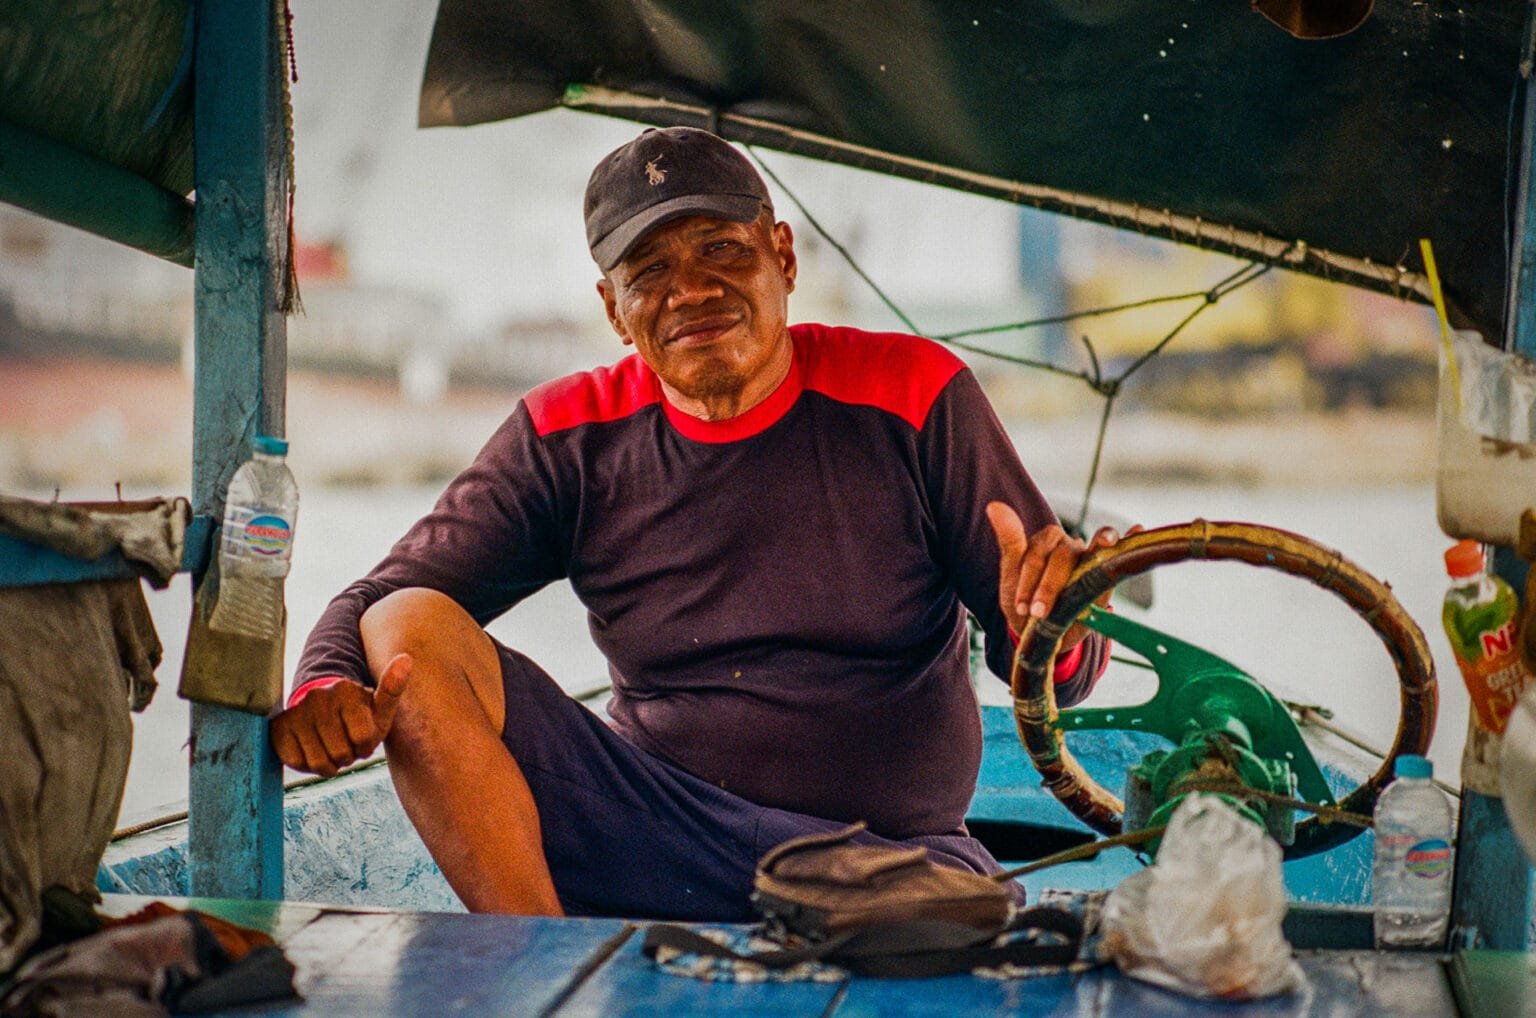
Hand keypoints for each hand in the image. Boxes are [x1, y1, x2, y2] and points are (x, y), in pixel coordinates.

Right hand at [270, 653, 411, 776]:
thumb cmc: (359, 714)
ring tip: (330, 747)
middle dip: (347, 756)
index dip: (365, 747)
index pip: (364, 739)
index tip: (363, 737)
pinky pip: (296, 762)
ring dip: (328, 764)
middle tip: (345, 743)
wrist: (323, 712)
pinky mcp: (279, 727)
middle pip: (341, 753)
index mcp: (346, 691)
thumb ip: (393, 687)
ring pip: (318, 762)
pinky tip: (312, 748)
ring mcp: (296, 712)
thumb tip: (406, 658)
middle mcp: (318, 697)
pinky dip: (306, 764)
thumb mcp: (381, 706)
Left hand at [985, 502, 1131, 649]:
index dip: (1028, 580)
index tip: (1021, 608)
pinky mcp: (1106, 576)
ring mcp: (1090, 559)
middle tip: (1038, 613)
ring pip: (1093, 550)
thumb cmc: (1025, 603)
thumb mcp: (1010, 577)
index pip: (1038, 553)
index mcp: (1046, 542)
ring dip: (1099, 548)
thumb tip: (993, 505)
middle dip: (1049, 586)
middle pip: (1063, 556)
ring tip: (1106, 543)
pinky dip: (1131, 539)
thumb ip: (1009, 541)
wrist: (1041, 636)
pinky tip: (1138, 530)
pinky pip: (1119, 553)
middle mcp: (1070, 546)